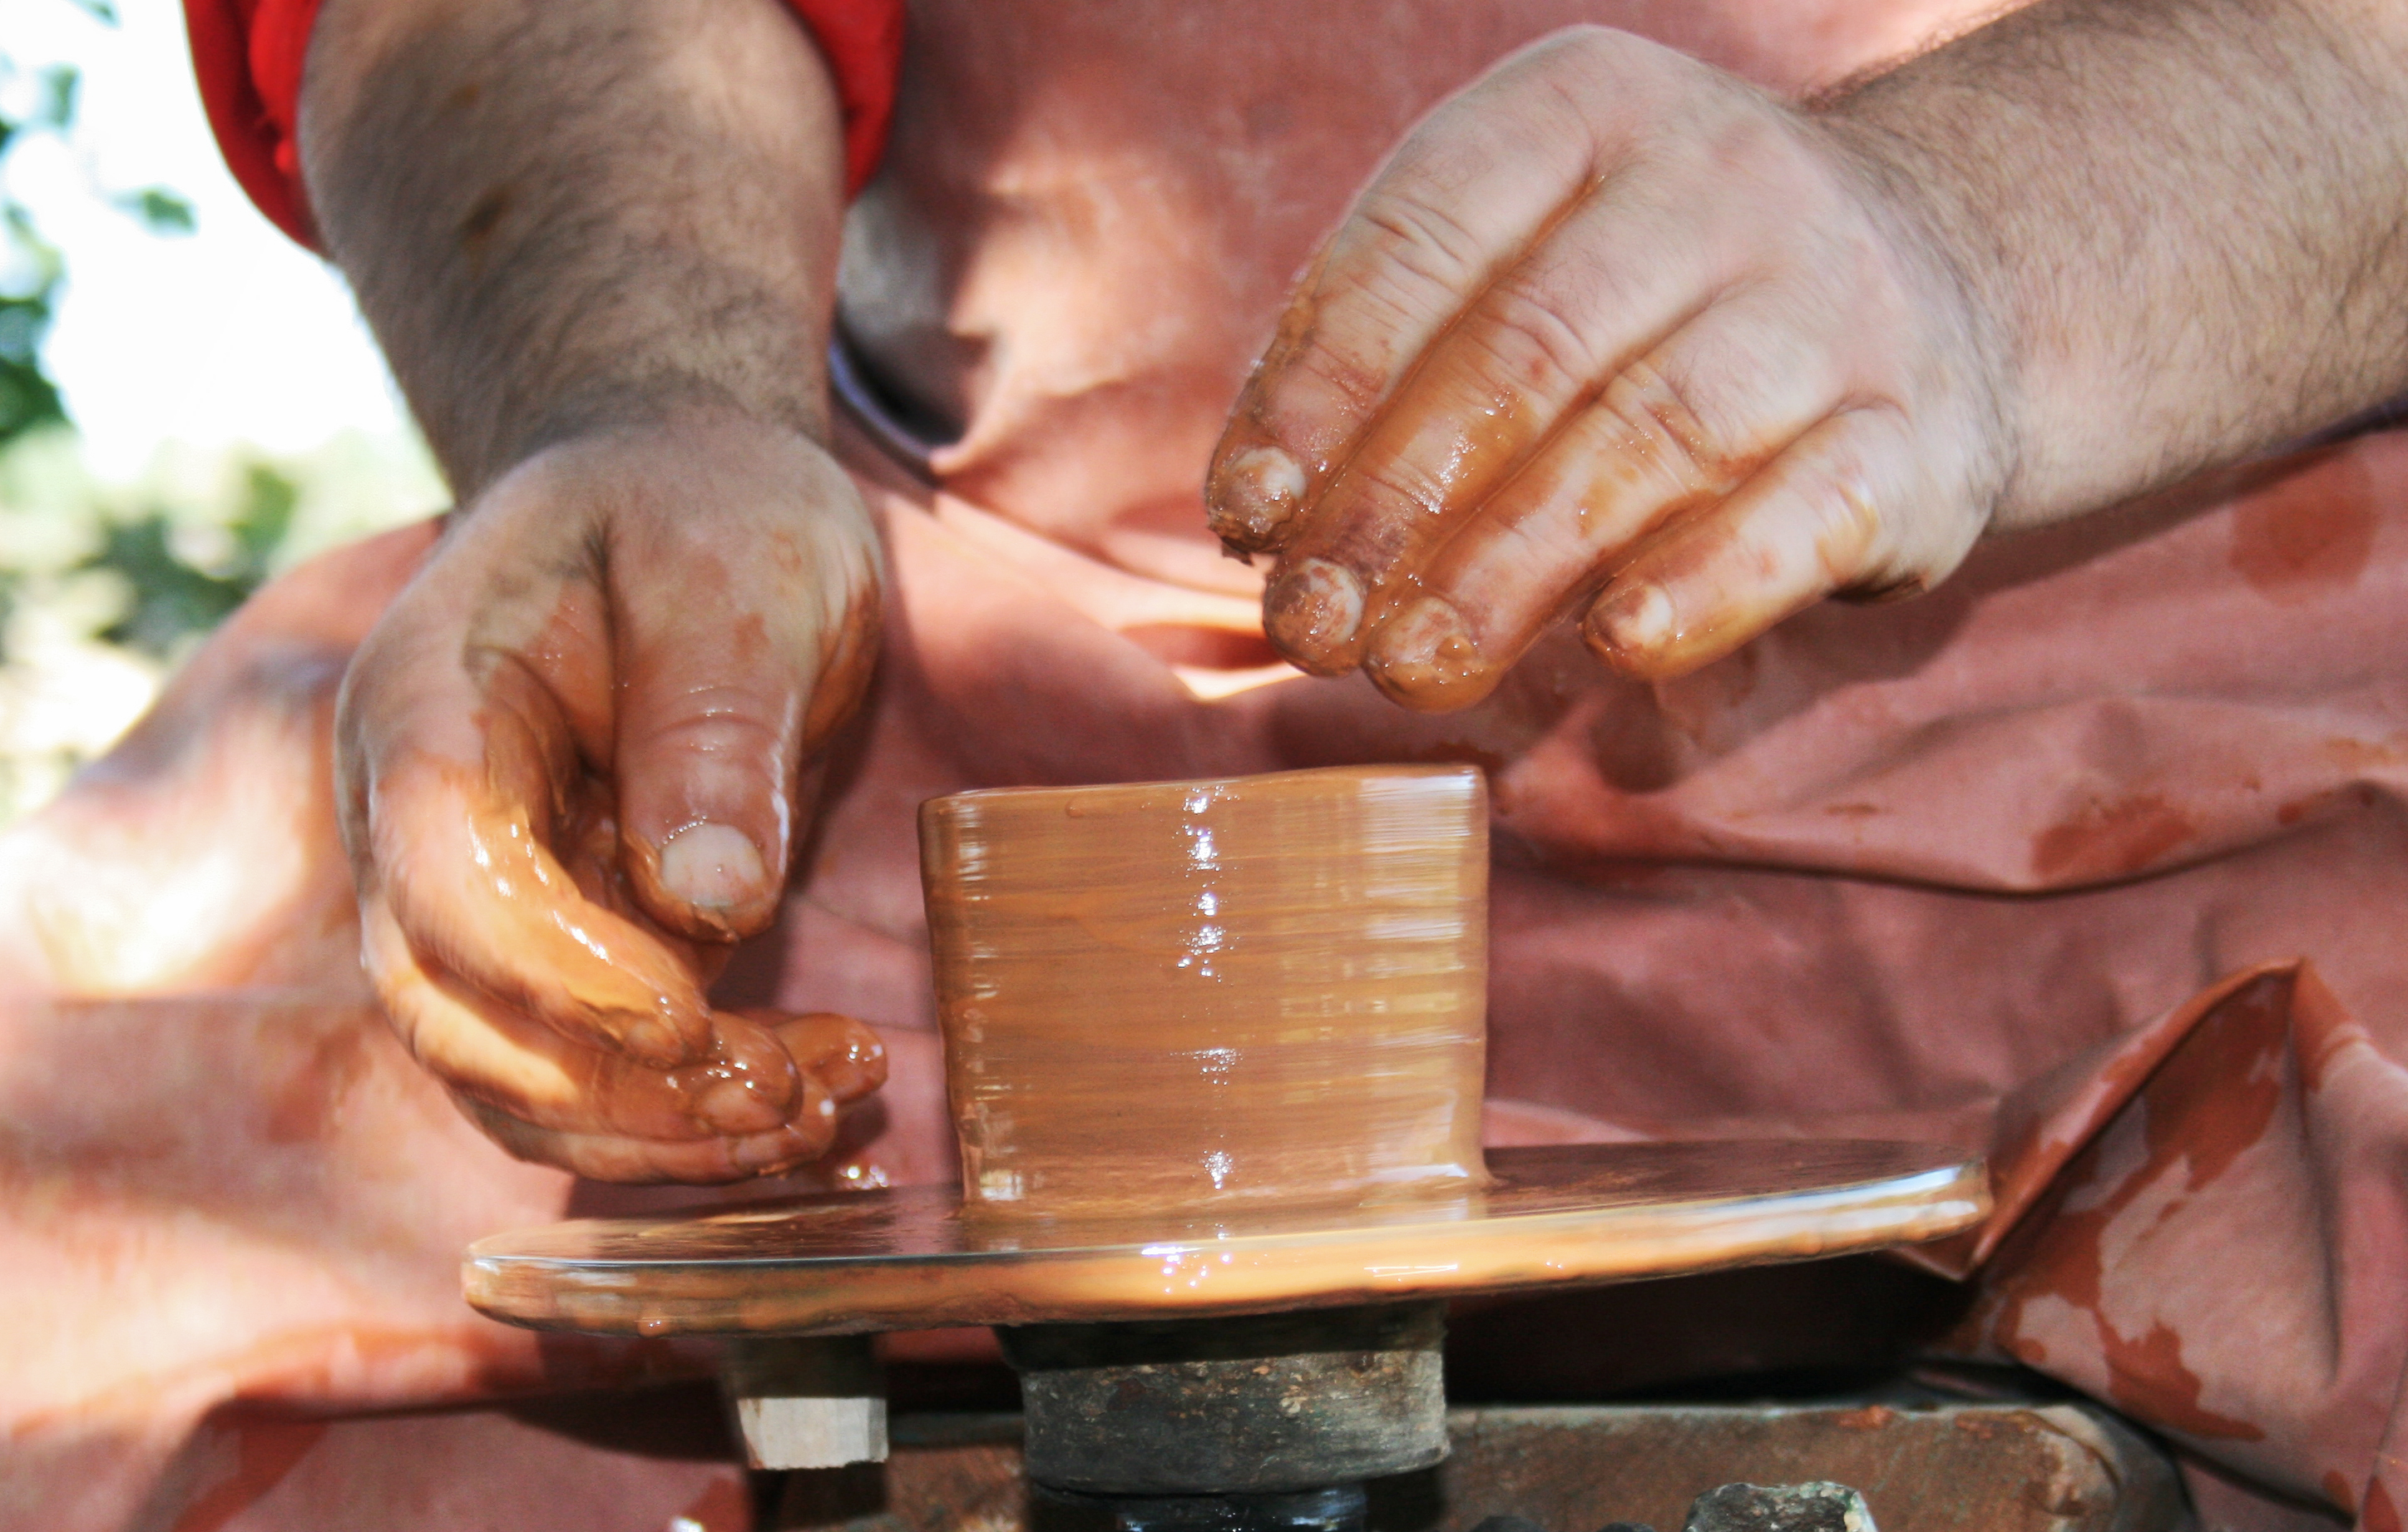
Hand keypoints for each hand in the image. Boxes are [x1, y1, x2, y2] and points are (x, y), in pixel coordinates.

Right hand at [336, 414, 886, 1181]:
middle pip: (452, 1013)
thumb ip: (714, 717)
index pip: (439, 869)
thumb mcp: (736, 570)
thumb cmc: (700, 508)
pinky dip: (684, 1115)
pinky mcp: (565, 953)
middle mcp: (418, 827)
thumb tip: (709, 898)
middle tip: (781, 1094)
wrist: (682, 499)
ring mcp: (482, 903)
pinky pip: (590, 1073)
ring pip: (515, 1079)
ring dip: (656, 1129)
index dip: (549, 969)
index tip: (684, 1016)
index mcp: (428, 705)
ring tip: (816, 1113)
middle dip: (611, 1087)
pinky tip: (803, 1106)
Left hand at [1207, 26, 2008, 710]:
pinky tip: (1619, 645)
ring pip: (1652, 436)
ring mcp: (1836, 302)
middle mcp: (1720, 180)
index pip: (1420, 240)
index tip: (1249, 517)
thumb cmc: (1657, 302)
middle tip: (1313, 629)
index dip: (1318, 392)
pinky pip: (1808, 511)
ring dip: (1511, 568)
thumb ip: (1396, 365)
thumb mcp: (1525, 263)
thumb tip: (1261, 516)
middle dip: (1396, 504)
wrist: (1947, 278)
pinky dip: (1708, 582)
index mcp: (1584, 111)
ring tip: (1412, 667)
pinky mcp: (1919, 434)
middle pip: (1527, 350)